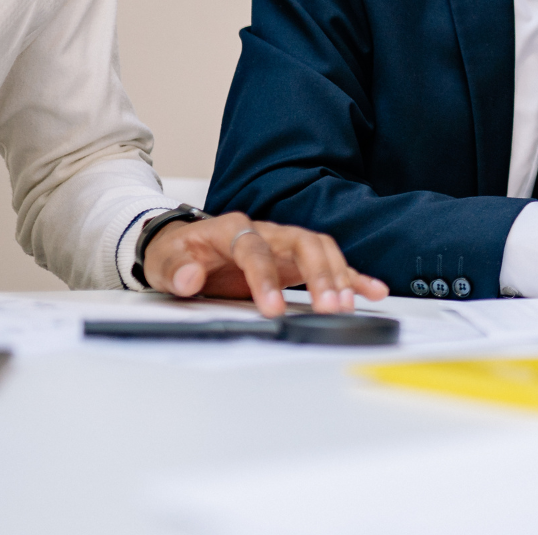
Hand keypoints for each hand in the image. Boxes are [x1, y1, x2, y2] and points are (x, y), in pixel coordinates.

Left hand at [144, 213, 389, 317]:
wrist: (184, 250)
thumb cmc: (179, 254)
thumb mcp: (164, 261)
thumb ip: (176, 269)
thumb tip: (190, 277)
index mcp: (232, 228)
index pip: (255, 249)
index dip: (265, 278)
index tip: (272, 308)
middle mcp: (266, 231)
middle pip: (303, 243)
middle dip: (319, 275)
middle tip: (328, 307)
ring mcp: (285, 245)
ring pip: (322, 251)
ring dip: (338, 278)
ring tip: (346, 307)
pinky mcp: (297, 261)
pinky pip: (331, 264)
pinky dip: (354, 277)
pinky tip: (373, 291)